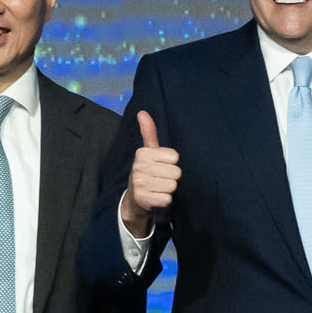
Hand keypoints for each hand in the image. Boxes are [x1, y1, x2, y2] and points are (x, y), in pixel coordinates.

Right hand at [120, 111, 180, 237]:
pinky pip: (167, 199)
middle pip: (176, 172)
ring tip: (159, 188)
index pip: (174, 157)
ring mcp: (140, 184)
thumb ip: (149, 132)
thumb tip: (142, 112)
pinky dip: (164, 200)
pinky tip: (156, 197)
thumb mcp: (148, 152)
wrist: (135, 199)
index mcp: (142, 154)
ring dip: (168, 189)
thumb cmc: (147, 172)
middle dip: (171, 177)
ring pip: (172, 186)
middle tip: (161, 179)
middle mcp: (139, 167)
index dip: (172, 163)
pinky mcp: (143, 199)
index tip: (162, 165)